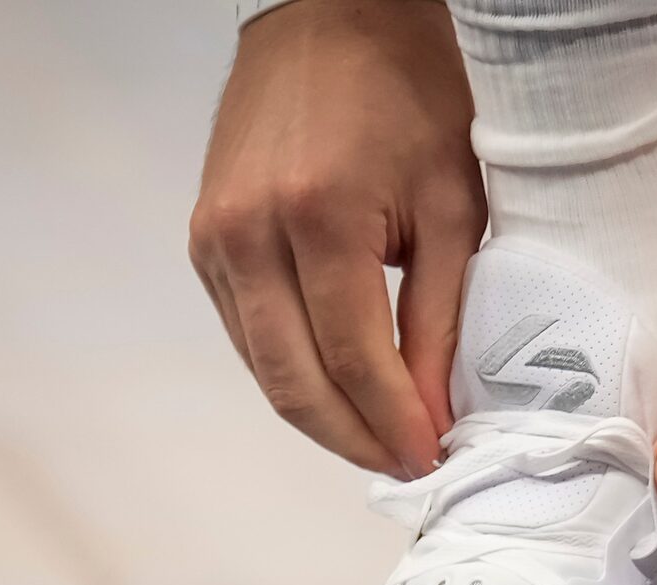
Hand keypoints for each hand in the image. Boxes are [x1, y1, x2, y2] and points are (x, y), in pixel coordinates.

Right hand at [189, 0, 482, 477]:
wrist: (330, 15)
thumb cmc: (407, 93)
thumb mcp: (451, 203)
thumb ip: (440, 317)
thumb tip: (433, 413)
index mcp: (318, 217)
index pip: (356, 361)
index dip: (396, 424)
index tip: (433, 459)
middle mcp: (249, 232)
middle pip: (295, 381)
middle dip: (354, 439)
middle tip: (406, 467)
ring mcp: (216, 238)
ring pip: (264, 369)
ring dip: (322, 417)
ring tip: (381, 437)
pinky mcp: (204, 240)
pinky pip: (247, 335)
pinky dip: (292, 373)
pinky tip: (340, 389)